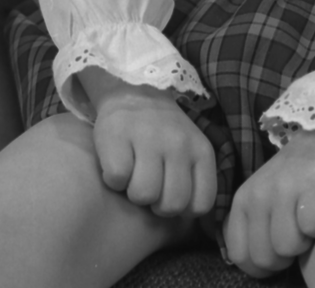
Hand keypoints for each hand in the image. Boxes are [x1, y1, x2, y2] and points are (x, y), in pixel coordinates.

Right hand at [79, 68, 217, 217]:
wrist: (134, 89)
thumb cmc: (163, 132)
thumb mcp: (190, 150)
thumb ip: (194, 181)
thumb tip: (190, 224)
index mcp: (201, 150)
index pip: (201, 204)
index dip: (183, 208)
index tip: (171, 192)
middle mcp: (179, 143)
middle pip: (171, 205)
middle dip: (156, 203)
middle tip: (150, 182)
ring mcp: (149, 137)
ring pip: (143, 195)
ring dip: (133, 191)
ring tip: (133, 171)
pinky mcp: (118, 135)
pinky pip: (116, 179)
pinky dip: (112, 178)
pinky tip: (118, 161)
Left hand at [223, 131, 314, 278]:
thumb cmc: (296, 178)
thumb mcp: (263, 197)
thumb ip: (253, 226)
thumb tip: (253, 264)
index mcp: (243, 199)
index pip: (239, 255)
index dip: (261, 266)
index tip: (277, 252)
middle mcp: (260, 192)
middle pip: (265, 257)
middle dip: (285, 257)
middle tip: (298, 234)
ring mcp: (287, 188)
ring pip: (288, 247)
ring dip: (305, 243)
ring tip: (310, 221)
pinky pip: (311, 229)